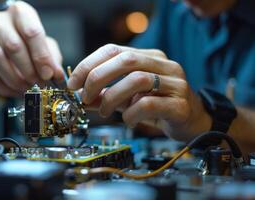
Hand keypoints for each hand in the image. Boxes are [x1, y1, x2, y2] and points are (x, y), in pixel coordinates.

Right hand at [0, 1, 63, 95]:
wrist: (13, 45)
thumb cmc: (31, 44)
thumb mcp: (47, 48)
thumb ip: (52, 61)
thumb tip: (56, 76)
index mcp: (21, 13)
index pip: (31, 32)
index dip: (41, 56)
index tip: (48, 74)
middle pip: (13, 45)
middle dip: (28, 70)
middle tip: (38, 84)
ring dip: (13, 78)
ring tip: (26, 88)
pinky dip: (0, 84)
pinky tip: (12, 90)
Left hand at [68, 44, 210, 140]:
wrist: (191, 122)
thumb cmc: (159, 106)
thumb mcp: (127, 99)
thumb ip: (106, 96)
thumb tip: (82, 98)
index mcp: (148, 57)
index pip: (114, 49)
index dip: (89, 64)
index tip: (74, 83)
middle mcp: (163, 65)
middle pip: (125, 60)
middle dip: (98, 78)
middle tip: (85, 96)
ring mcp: (175, 83)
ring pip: (137, 80)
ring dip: (112, 97)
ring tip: (105, 111)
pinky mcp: (180, 104)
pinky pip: (149, 103)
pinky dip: (131, 113)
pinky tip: (127, 120)